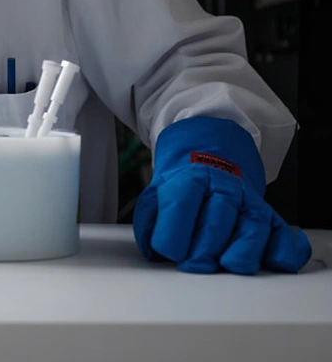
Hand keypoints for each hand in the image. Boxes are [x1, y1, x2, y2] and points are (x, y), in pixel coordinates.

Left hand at [133, 116, 310, 274]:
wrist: (212, 166)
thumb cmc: (183, 190)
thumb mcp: (157, 196)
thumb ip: (149, 221)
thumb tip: (151, 250)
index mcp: (193, 178)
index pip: (183, 202)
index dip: (174, 232)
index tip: (169, 252)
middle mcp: (225, 188)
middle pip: (218, 219)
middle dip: (204, 249)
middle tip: (193, 266)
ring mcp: (250, 203)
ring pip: (253, 229)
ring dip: (240, 253)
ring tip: (227, 266)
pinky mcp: (272, 220)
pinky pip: (283, 238)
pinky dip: (282, 253)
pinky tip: (269, 262)